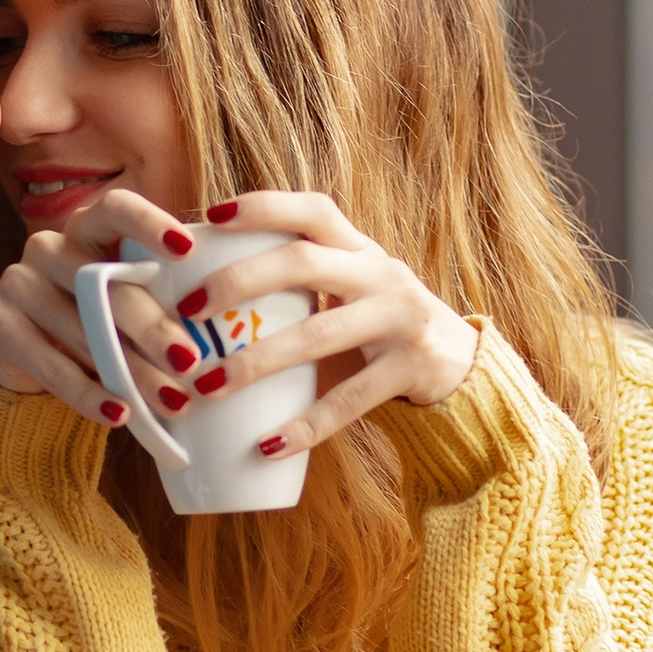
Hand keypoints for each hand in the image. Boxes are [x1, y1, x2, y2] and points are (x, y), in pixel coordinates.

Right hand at [0, 187, 215, 425]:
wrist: (32, 362)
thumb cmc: (99, 324)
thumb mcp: (128, 305)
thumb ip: (161, 301)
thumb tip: (225, 332)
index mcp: (88, 228)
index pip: (116, 208)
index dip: (149, 224)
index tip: (187, 249)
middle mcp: (48, 246)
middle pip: (105, 282)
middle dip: (153, 326)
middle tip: (192, 362)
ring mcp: (18, 283)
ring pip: (82, 329)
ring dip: (130, 371)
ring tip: (171, 402)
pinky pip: (50, 364)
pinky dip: (87, 394)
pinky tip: (118, 413)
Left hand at [179, 192, 478, 458]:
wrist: (464, 368)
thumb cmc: (385, 327)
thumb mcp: (355, 289)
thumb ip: (304, 280)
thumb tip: (208, 284)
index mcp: (361, 250)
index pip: (313, 210)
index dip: (264, 207)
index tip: (211, 219)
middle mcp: (382, 274)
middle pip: (304, 263)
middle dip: (240, 282)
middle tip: (188, 309)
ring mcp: (400, 320)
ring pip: (319, 334)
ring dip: (257, 361)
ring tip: (208, 386)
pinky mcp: (412, 369)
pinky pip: (350, 399)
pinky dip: (306, 425)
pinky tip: (268, 444)